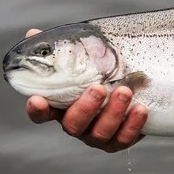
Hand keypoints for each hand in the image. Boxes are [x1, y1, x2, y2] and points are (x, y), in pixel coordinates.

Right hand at [25, 29, 147, 151]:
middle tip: (99, 88)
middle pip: (73, 125)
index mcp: (62, 106)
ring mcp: (97, 135)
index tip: (37, 100)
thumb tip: (33, 33)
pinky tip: (140, 109)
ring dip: (113, 113)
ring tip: (125, 91)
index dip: (37, 109)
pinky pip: (124, 140)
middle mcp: (77, 124)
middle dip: (86, 108)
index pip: (41, 113)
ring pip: (100, 134)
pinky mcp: (119, 141)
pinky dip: (132, 126)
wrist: (134, 88)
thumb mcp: (82, 58)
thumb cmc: (100, 73)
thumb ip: (60, 49)